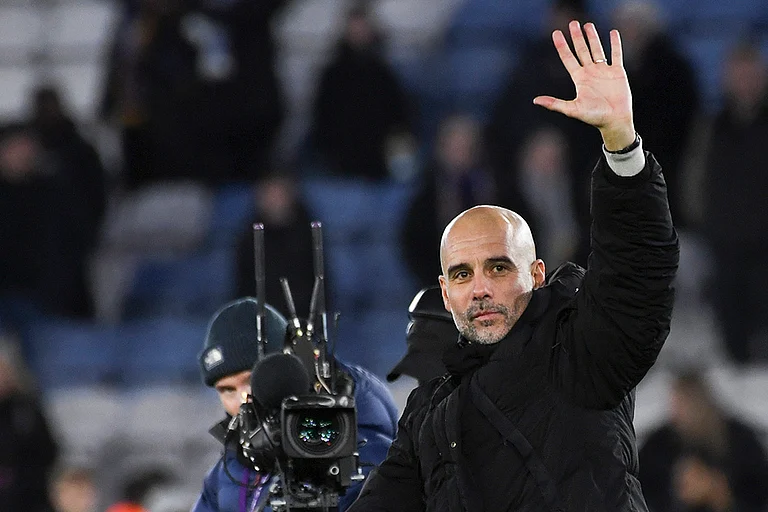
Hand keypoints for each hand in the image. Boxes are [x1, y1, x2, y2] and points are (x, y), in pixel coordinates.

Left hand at [533, 21, 634, 150]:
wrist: (614, 121)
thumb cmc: (593, 117)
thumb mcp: (572, 109)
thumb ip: (554, 103)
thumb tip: (535, 101)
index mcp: (579, 79)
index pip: (568, 58)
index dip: (562, 46)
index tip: (556, 33)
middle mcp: (590, 72)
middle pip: (581, 50)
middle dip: (576, 37)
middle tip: (572, 23)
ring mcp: (604, 71)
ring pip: (597, 49)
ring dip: (592, 37)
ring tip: (587, 25)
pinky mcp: (617, 72)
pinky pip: (616, 54)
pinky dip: (615, 44)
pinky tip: (612, 33)